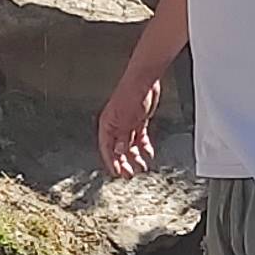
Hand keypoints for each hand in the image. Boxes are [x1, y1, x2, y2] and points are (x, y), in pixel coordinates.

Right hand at [98, 60, 165, 177]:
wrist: (145, 80)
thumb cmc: (131, 94)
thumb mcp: (126, 120)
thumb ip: (122, 137)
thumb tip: (119, 152)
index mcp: (107, 125)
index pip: (107, 149)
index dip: (111, 162)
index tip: (116, 173)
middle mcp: (116, 125)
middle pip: (118, 149)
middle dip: (123, 163)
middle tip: (129, 175)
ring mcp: (128, 123)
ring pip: (129, 145)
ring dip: (134, 157)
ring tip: (141, 167)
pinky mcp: (138, 120)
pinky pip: (140, 138)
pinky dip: (143, 146)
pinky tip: (148, 154)